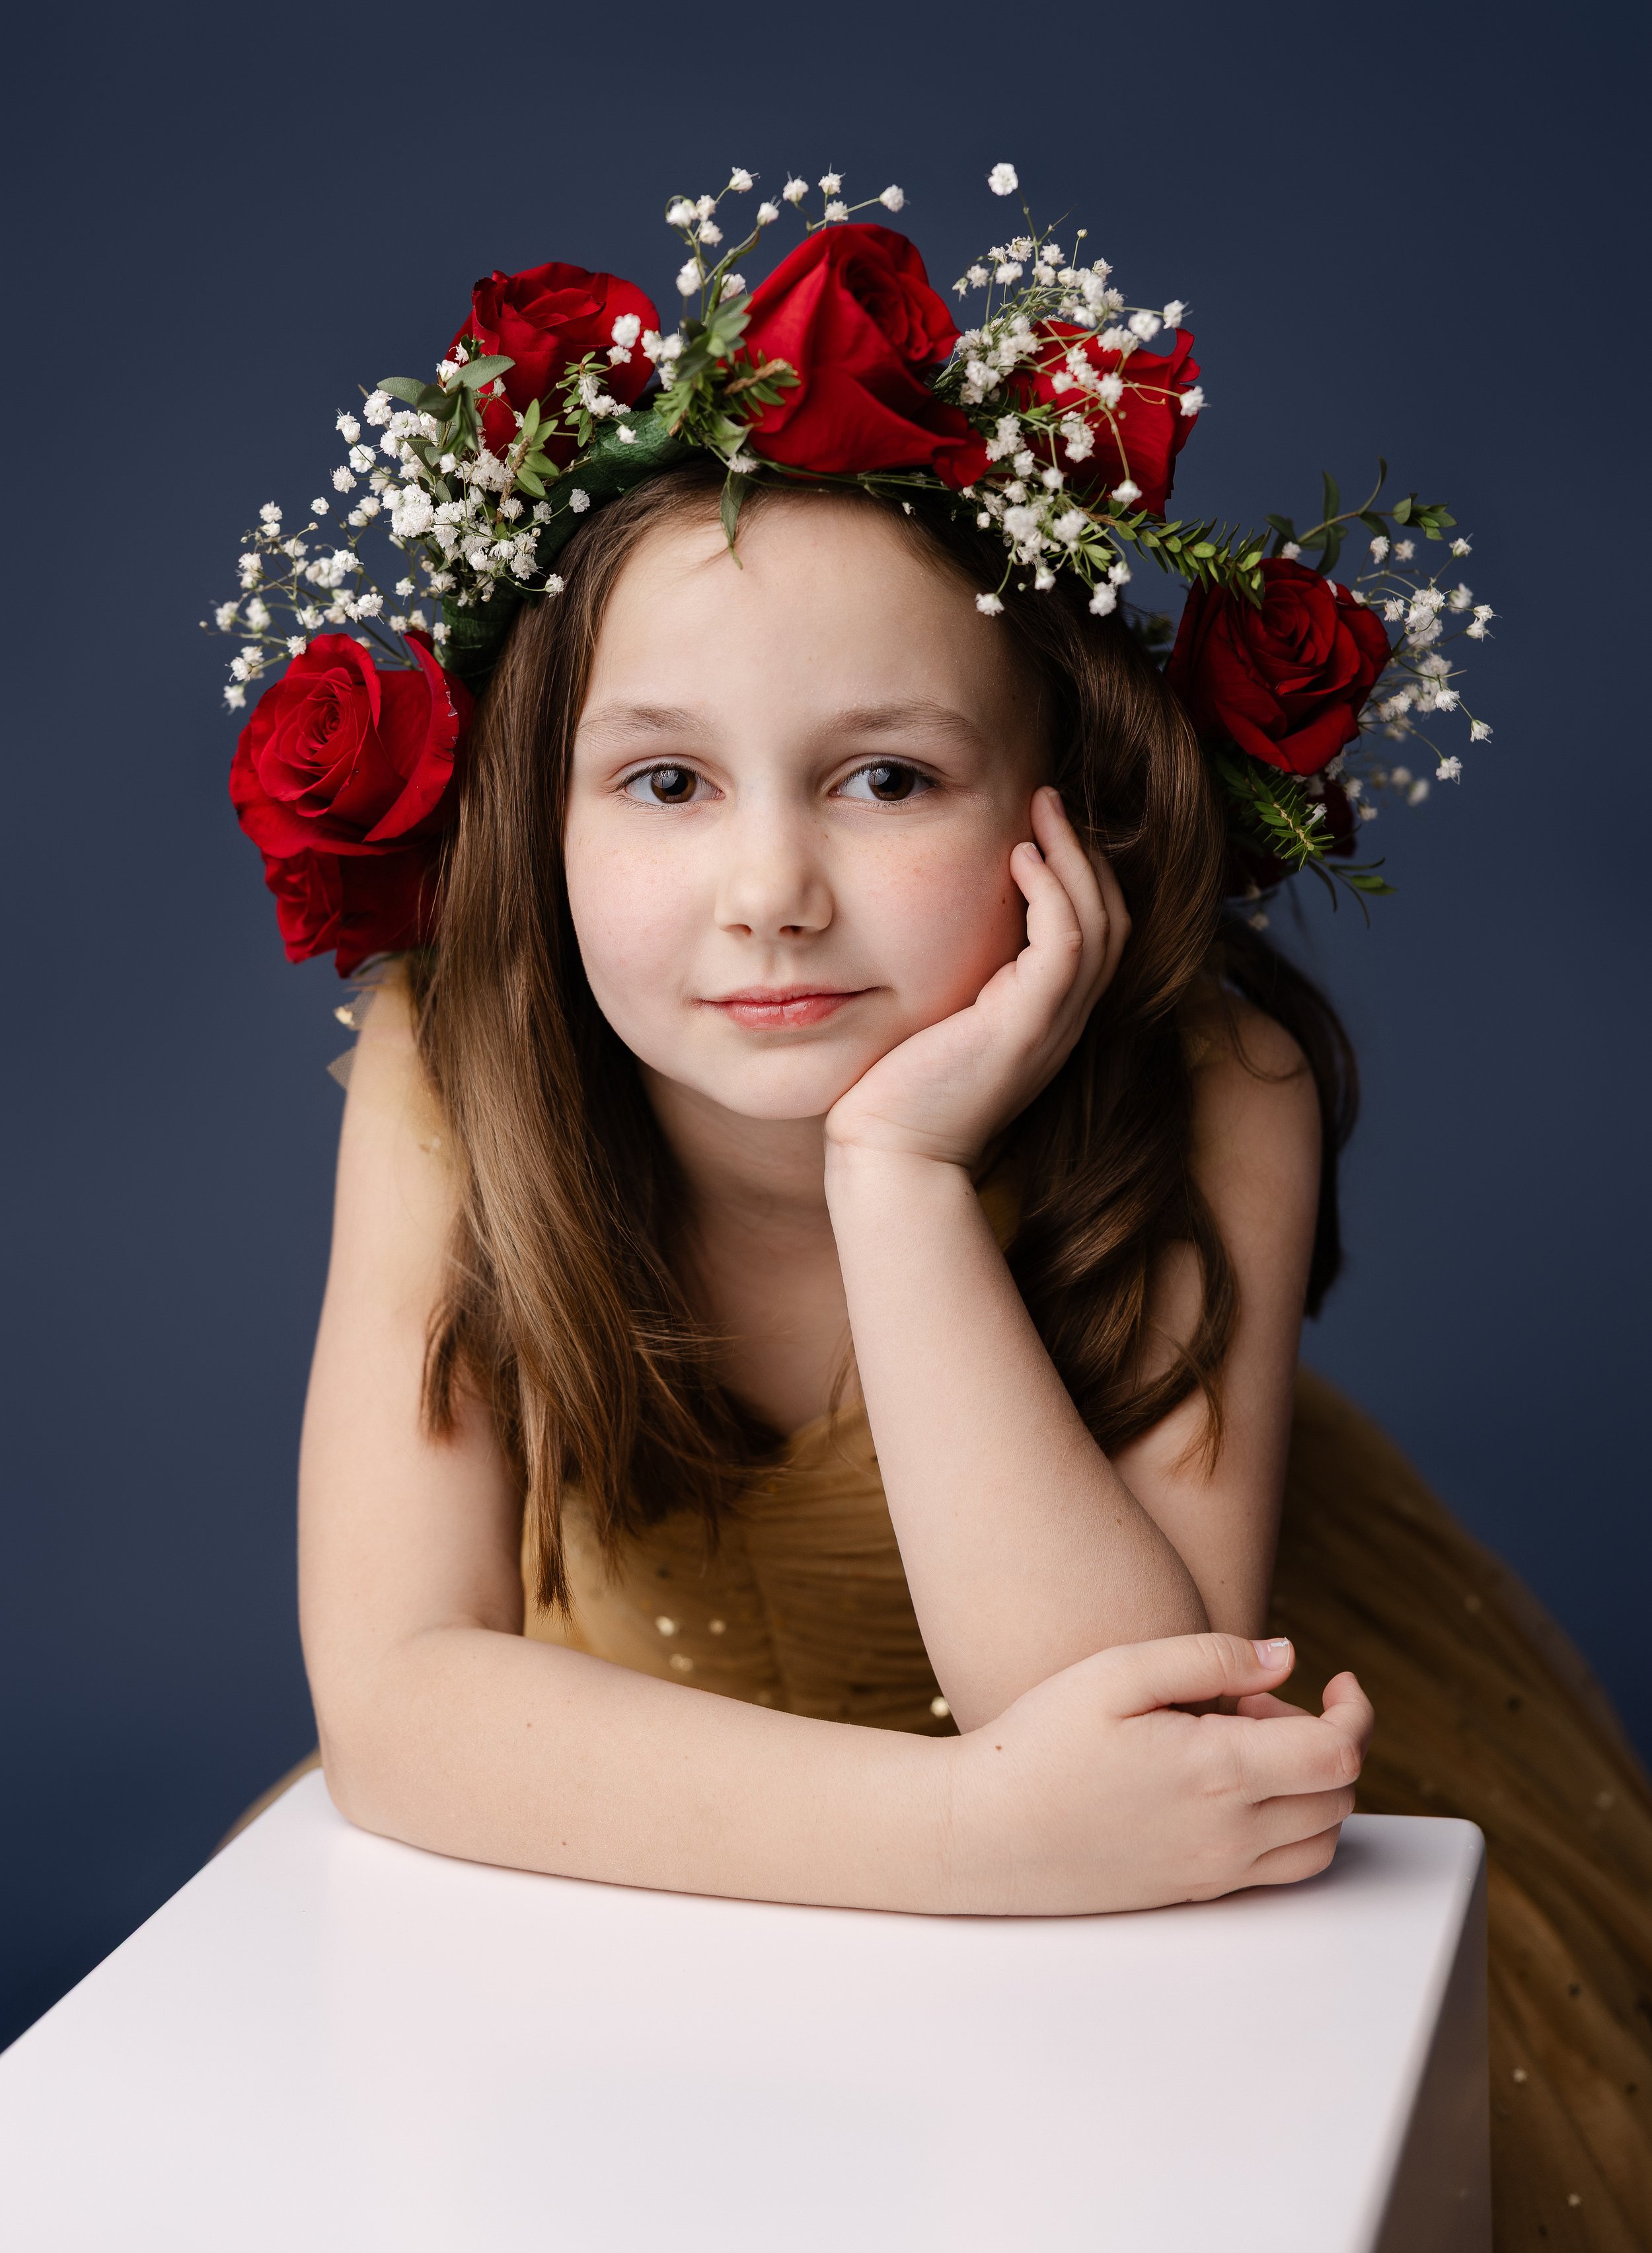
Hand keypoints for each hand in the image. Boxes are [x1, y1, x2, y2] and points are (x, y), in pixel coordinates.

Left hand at [824, 786, 1129, 1169]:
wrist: (892, 1155)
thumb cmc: (899, 1091)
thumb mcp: (941, 1020)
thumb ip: (961, 978)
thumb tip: (937, 924)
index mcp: (1048, 1019)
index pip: (1094, 934)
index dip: (1080, 876)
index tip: (1043, 828)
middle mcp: (1064, 1021)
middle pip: (1112, 919)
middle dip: (1086, 854)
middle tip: (1049, 801)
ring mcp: (1052, 1025)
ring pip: (1098, 923)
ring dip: (1074, 858)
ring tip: (1041, 810)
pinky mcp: (1026, 1026)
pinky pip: (1065, 944)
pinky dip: (1052, 893)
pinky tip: (1020, 858)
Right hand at [944, 1633, 1372, 1915]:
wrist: (983, 1833)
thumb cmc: (1040, 1742)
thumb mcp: (1117, 1671)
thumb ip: (1212, 1657)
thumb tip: (1285, 1658)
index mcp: (1217, 1774)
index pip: (1340, 1754)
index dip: (1357, 1712)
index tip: (1337, 1680)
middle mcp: (1229, 1836)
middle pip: (1339, 1797)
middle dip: (1323, 1740)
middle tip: (1255, 1705)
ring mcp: (1213, 1873)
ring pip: (1319, 1842)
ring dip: (1311, 1790)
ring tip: (1245, 1747)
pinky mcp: (1194, 1893)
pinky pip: (1279, 1871)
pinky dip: (1286, 1828)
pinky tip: (1225, 1788)